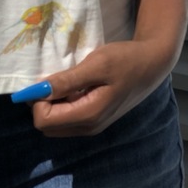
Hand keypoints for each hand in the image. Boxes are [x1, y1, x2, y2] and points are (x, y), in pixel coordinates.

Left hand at [30, 38, 173, 136]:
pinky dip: (61, 104)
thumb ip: (68, 80)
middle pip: (47, 126)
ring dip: (51, 104)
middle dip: (41, 104)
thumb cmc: (124, 60)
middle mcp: (88, 127)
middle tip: (50, 78)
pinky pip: (67, 119)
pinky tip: (70, 85)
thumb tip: (39, 89)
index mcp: (88, 115)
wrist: (151, 64)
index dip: (37, 100)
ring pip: (56, 124)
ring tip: (61, 80)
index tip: (42, 78)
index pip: (44, 120)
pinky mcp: (95, 119)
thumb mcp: (96, 64)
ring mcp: (92, 125)